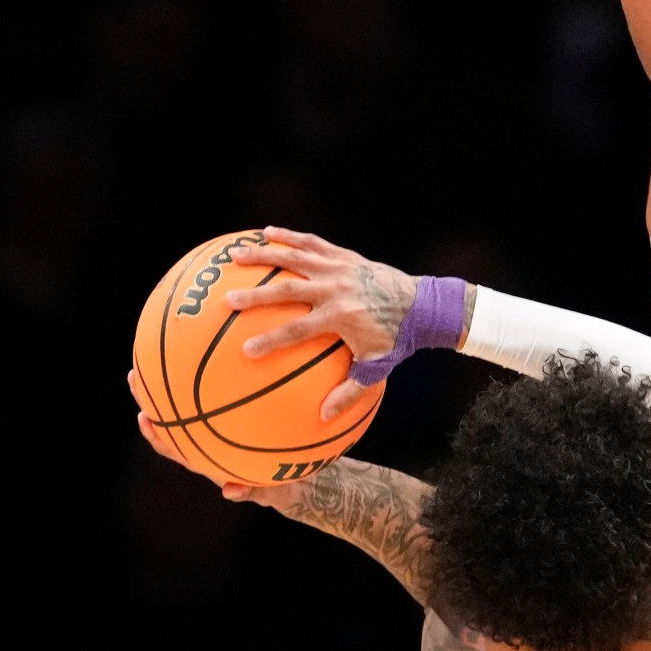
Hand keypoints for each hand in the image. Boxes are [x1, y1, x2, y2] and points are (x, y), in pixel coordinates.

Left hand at [128, 368, 287, 501]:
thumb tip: (230, 492)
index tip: (142, 417)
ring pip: (185, 406)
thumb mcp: (269, 492)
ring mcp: (215, 430)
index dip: (156, 435)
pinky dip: (206, 376)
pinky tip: (209, 351)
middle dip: (150, 400)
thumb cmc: (280, 485)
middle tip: (133, 377)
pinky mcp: (233, 418)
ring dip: (167, 385)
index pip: (174, 448)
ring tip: (153, 358)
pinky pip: (216, 394)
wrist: (294, 483)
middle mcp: (204, 444)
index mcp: (206, 461)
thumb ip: (251, 493)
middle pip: (170, 422)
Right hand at [224, 227, 413, 420]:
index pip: (297, 331)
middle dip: (256, 296)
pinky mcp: (344, 255)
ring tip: (235, 255)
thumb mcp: (375, 368)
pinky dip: (289, 237)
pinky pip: (312, 243)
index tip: (246, 350)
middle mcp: (335, 289)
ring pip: (295, 258)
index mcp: (340, 317)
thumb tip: (323, 418)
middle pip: (287, 291)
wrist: (422, 304)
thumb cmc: (397, 339)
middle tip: (228, 301)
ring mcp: (338, 268)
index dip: (271, 341)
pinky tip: (267, 232)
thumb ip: (350, 392)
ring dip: (264, 256)